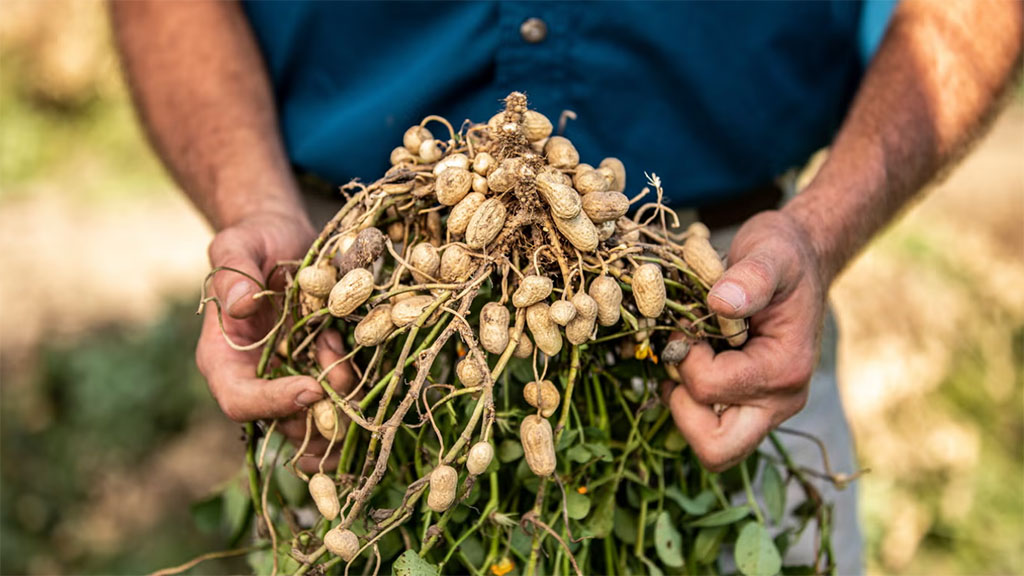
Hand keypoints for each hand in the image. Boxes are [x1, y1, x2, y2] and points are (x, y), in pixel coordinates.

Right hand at [196, 212, 354, 472]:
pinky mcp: (321, 368)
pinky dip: (355, 383)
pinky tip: (354, 347)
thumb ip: (234, 272)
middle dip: (320, 411)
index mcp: (224, 358)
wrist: (285, 236)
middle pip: (284, 423)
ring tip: (342, 351)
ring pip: (318, 419)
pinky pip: (341, 395)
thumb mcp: (238, 245)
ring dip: (342, 400)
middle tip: (342, 375)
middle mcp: (256, 377)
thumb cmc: (255, 239)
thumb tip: (240, 303)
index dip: (275, 404)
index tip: (312, 388)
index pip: (240, 401)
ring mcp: (291, 377)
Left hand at [664, 210, 826, 470]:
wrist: (800, 259)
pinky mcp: (750, 405)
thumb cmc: (784, 254)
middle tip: (681, 362)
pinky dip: (689, 401)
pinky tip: (691, 360)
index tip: (689, 319)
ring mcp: (766, 408)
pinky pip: (711, 427)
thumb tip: (722, 303)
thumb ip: (751, 276)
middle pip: (717, 449)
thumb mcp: (770, 251)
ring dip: (683, 406)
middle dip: (683, 409)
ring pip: (711, 446)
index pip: (710, 389)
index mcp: (785, 370)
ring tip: (687, 357)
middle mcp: (779, 402)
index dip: (685, 356)